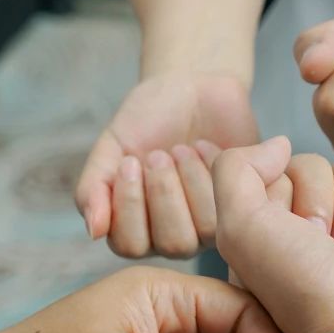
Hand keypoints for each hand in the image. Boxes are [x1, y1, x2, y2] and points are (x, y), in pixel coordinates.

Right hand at [76, 72, 258, 257]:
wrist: (193, 86)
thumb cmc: (147, 118)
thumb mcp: (112, 146)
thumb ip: (93, 187)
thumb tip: (94, 233)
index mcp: (137, 226)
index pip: (130, 246)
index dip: (130, 205)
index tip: (130, 161)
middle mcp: (173, 235)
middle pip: (172, 244)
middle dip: (164, 193)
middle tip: (160, 154)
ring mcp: (209, 224)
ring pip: (205, 230)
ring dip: (190, 182)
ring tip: (182, 148)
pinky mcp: (240, 204)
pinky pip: (232, 207)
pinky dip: (213, 172)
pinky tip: (206, 148)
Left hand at [212, 137, 333, 332]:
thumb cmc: (304, 293)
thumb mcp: (239, 228)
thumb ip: (235, 169)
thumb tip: (277, 143)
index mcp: (263, 237)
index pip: (271, 172)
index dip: (279, 192)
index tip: (283, 232)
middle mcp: (306, 238)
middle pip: (312, 167)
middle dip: (318, 202)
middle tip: (322, 247)